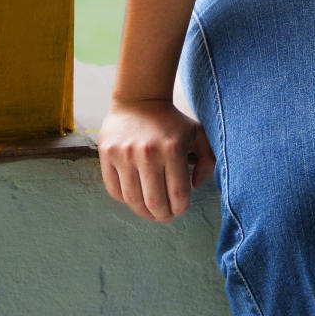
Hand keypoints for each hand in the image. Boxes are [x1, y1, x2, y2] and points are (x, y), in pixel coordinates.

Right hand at [98, 98, 215, 222]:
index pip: (178, 195)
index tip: (180, 209)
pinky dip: (125, 200)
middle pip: (154, 202)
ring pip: (133, 200)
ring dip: (143, 212)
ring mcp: (125, 154)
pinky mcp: (107, 154)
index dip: (180, 208)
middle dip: (162, 215)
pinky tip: (135, 197)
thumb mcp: (198, 134)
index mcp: (173, 149)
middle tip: (165, 216)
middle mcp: (148, 153)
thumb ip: (208, 161)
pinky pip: (114, 189)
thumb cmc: (172, 121)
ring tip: (150, 212)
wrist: (140, 99)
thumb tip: (196, 186)